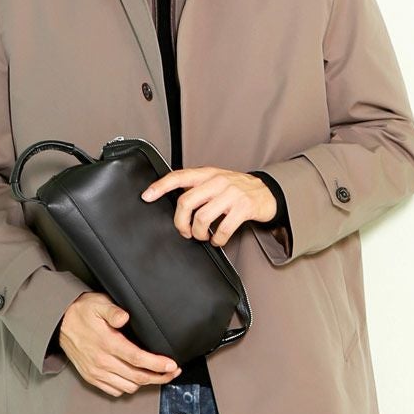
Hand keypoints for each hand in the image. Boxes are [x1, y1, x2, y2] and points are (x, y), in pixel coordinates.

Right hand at [58, 292, 181, 396]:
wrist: (60, 322)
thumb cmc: (81, 311)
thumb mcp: (98, 303)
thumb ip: (113, 310)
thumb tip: (125, 317)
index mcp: (107, 342)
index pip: (137, 358)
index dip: (157, 364)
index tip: (171, 364)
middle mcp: (102, 361)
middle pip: (137, 376)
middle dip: (159, 376)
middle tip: (172, 371)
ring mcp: (96, 371)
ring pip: (128, 386)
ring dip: (145, 383)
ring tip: (158, 375)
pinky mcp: (92, 377)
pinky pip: (114, 390)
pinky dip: (128, 387)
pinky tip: (136, 379)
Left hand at [141, 166, 276, 246]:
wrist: (266, 192)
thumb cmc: (235, 188)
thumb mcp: (214, 180)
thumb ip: (196, 187)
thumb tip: (172, 199)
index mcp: (206, 174)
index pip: (178, 176)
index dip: (160, 186)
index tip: (146, 196)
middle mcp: (217, 181)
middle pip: (186, 201)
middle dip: (180, 222)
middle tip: (184, 230)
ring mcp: (231, 194)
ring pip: (202, 218)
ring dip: (198, 233)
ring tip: (202, 236)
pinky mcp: (244, 208)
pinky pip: (223, 229)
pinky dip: (217, 240)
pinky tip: (217, 240)